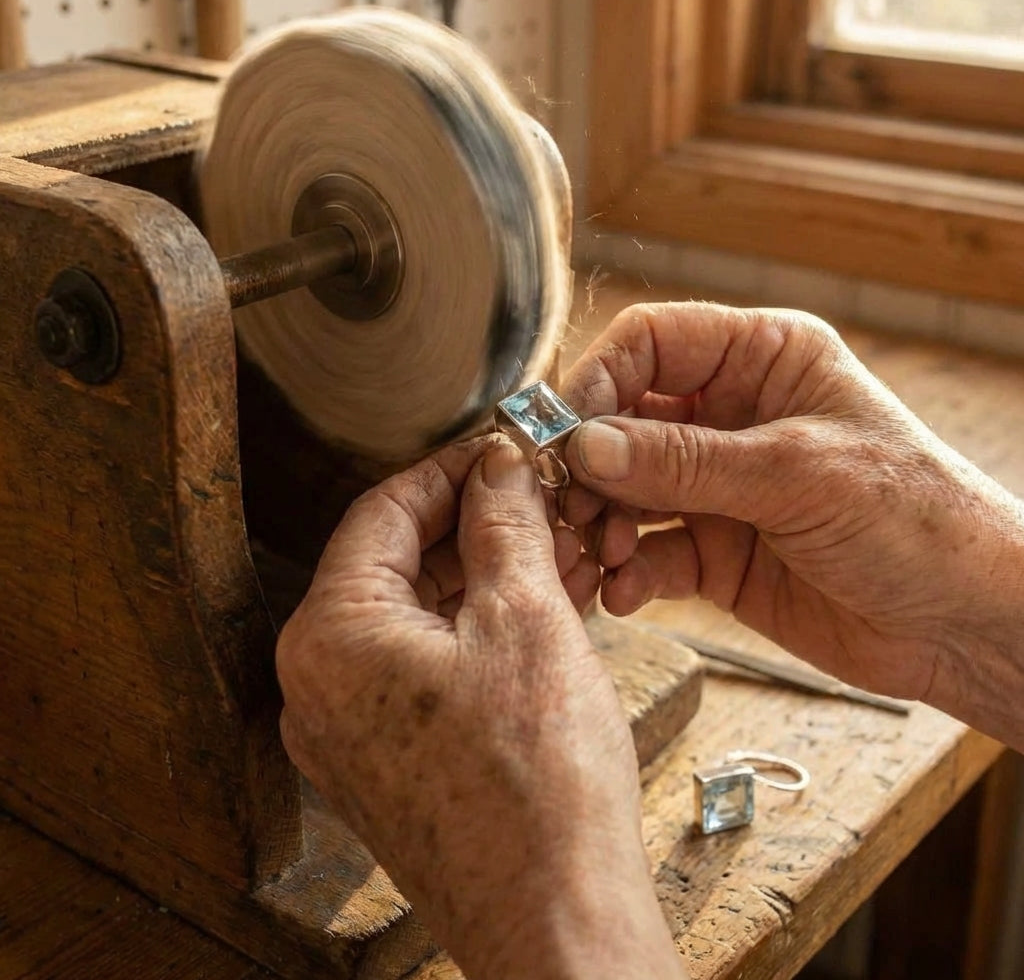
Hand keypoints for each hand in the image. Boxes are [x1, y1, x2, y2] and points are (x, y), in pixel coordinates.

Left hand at [276, 436, 686, 979]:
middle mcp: (322, 685)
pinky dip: (479, 632)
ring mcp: (351, 730)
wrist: (556, 919)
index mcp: (330, 638)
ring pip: (418, 616)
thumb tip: (499, 469)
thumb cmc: (537, 788)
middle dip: (476, 526)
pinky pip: (427, 667)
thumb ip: (503, 524)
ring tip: (557, 553)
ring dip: (486, 578)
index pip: (381, 511)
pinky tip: (541, 611)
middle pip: (397, 564)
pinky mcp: (390, 761)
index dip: (451, 470)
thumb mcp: (525, 618)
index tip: (501, 453)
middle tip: (540, 502)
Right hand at [561, 302, 1023, 746]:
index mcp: (764, 361)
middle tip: (571, 506)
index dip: (599, 378)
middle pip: (623, 418)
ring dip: (602, 521)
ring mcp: (719, 487)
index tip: (566, 431)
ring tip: (602, 553)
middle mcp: (732, 417)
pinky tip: (624, 592)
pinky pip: (648, 551)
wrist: (968, 624)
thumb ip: (685, 462)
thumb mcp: (798, 474)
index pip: (652, 342)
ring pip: (625, 489)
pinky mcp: (715, 551)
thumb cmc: (920, 521)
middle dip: (591, 463)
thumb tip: (585, 445)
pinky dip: (627, 571)